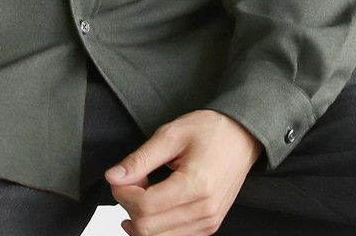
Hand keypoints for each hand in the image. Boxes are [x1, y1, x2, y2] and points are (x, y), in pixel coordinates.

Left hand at [104, 108, 261, 234]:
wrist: (242, 137)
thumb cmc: (211, 130)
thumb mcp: (171, 134)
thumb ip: (140, 159)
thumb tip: (114, 176)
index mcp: (196, 185)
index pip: (145, 207)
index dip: (123, 194)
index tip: (119, 178)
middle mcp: (205, 210)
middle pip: (149, 228)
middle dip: (129, 207)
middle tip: (128, 182)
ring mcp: (208, 222)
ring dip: (141, 219)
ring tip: (142, 191)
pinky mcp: (209, 226)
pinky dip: (156, 226)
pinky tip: (153, 204)